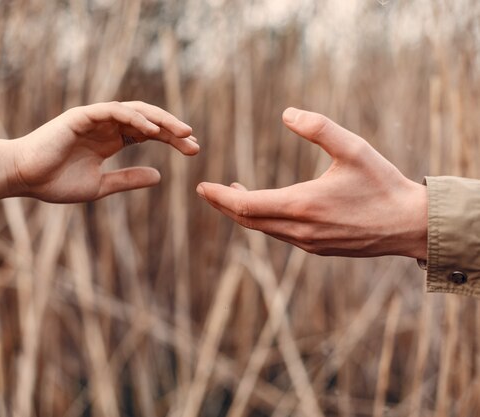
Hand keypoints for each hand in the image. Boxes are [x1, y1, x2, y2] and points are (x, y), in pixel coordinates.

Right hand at [0, 101, 198, 201]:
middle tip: (195, 142)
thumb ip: (128, 180)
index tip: (193, 150)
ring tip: (182, 132)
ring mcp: (94, 118)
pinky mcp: (82, 115)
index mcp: (110, 141)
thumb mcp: (101, 186)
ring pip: (135, 112)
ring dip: (160, 120)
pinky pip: (114, 111)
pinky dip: (134, 118)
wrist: (24, 178)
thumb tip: (159, 177)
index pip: (148, 134)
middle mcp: (106, 126)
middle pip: (147, 120)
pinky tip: (153, 130)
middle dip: (172, 129)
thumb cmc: (55, 182)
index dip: (171, 139)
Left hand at [196, 108, 427, 258]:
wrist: (408, 225)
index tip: (202, 187)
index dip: (220, 197)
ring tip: (232, 194)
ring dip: (243, 213)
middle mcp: (299, 230)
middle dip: (224, 206)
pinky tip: (265, 207)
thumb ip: (319, 128)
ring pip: (263, 230)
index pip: (246, 206)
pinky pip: (279, 235)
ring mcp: (307, 243)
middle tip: (206, 191)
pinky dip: (263, 221)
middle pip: (248, 221)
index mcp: (302, 205)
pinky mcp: (317, 248)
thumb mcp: (353, 148)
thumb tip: (286, 112)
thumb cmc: (382, 184)